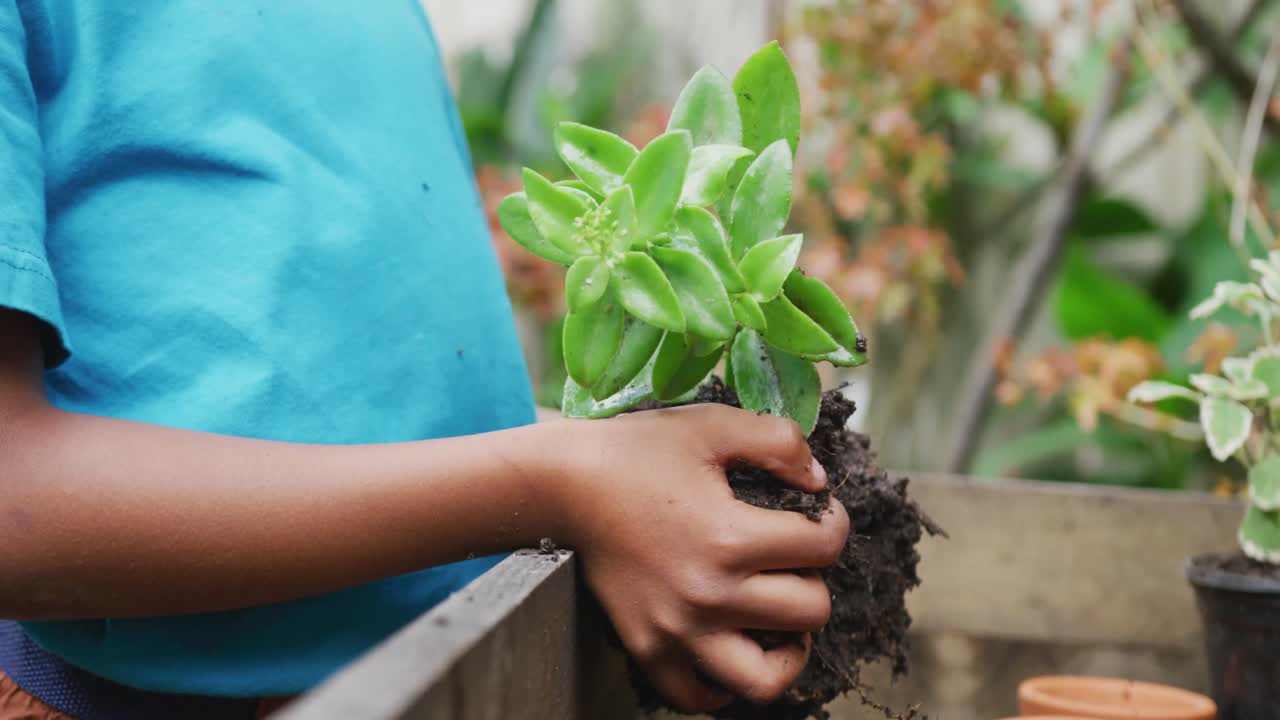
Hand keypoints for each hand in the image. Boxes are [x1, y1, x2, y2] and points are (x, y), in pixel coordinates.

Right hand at [557, 405, 848, 712]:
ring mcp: (677, 630)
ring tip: (779, 620)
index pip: (823, 546)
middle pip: (811, 612)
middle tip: (794, 560)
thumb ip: (779, 442)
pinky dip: (726, 682)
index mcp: (731, 538)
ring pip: (767, 678)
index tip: (817, 513)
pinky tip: (732, 644)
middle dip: (815, 580)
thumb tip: (819, 483)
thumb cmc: (638, 452)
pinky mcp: (648, 648)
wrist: (564, 486)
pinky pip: (702, 696)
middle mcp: (709, 595)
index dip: (832, 522)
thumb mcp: (713, 425)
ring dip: (788, 650)